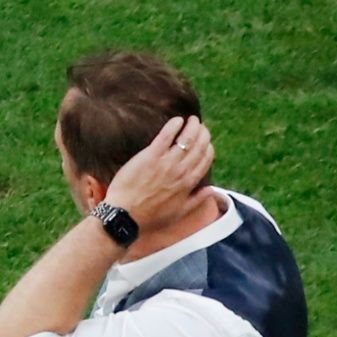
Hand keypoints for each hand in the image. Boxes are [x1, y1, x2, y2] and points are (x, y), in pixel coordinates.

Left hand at [103, 116, 216, 232]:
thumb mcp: (179, 213)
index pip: (206, 159)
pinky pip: (166, 136)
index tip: (206, 141)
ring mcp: (166, 163)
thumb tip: (211, 190)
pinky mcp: (150, 156)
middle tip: (200, 126)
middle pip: (199, 146)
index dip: (208, 147)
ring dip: (192, 126)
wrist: (124, 216)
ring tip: (191, 120)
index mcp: (189, 183)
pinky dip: (174, 125)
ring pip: (187, 138)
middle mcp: (181, 171)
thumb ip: (197, 200)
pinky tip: (177, 120)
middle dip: (203, 133)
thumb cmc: (149, 216)